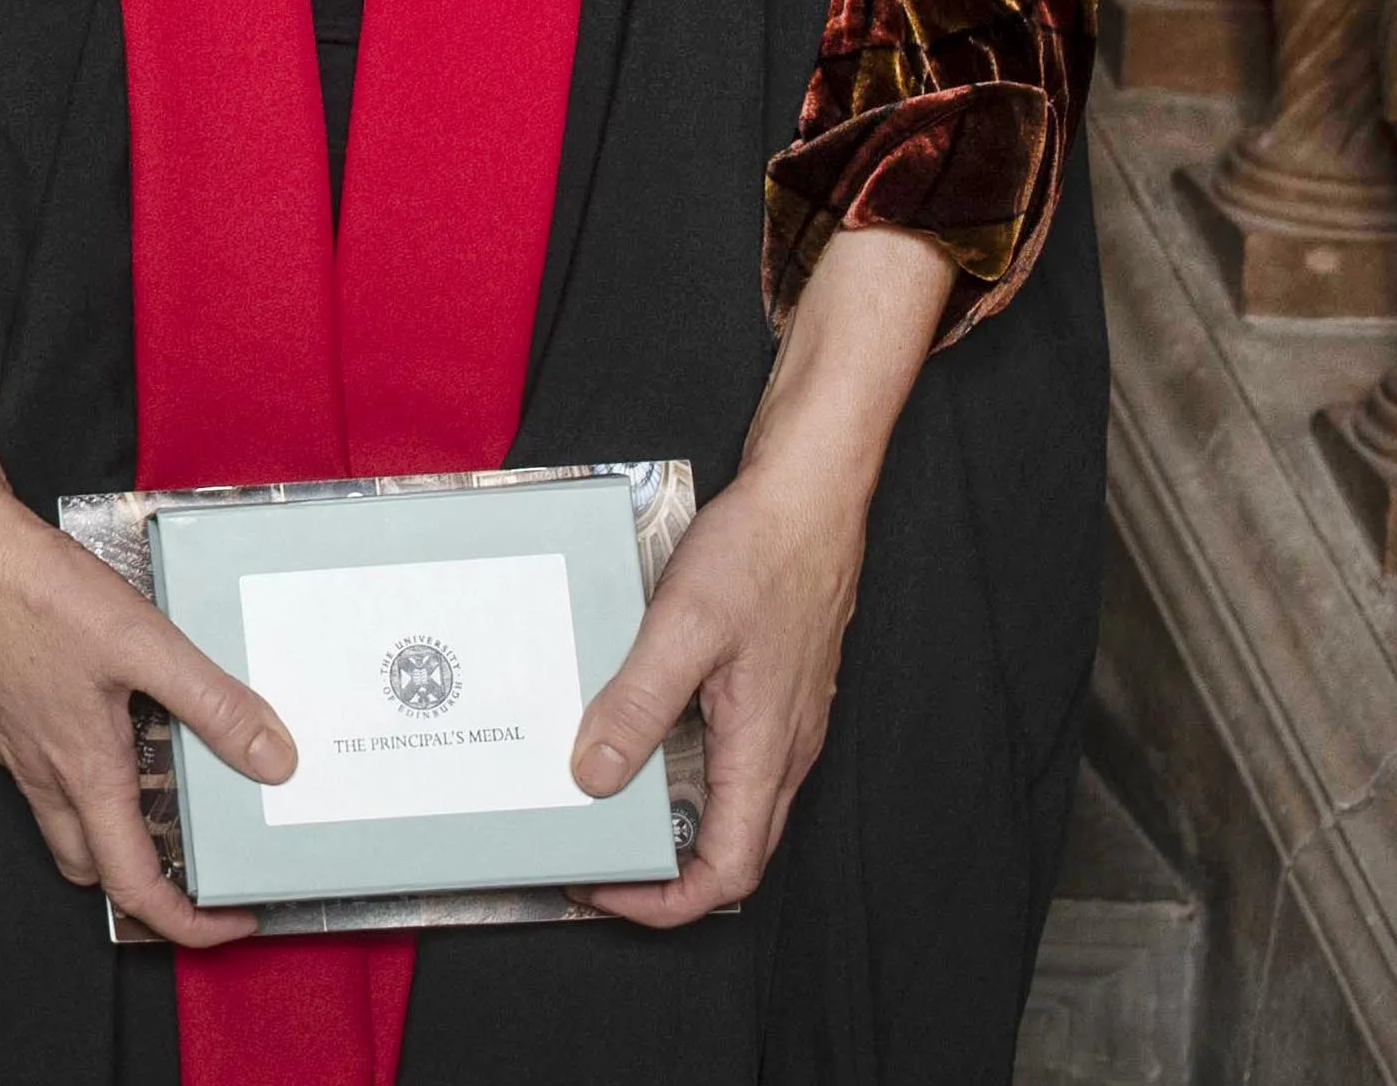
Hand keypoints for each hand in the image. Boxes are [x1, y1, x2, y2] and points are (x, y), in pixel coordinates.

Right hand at [0, 417, 289, 947]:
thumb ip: (212, 704)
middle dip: (140, 881)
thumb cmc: (32, 591)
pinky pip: (35, 763)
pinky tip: (102, 712)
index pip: (134, 886)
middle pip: (90, 865)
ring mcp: (8, 739)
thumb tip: (272, 758)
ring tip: (156, 778)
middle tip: (190, 862)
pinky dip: (75, 766)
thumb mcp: (143, 643)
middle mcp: (40, 769)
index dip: (187, 921)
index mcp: (83, 771)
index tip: (228, 916)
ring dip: (107, 821)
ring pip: (60, 814)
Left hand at [570, 226, 949, 924]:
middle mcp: (781, 753)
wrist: (811, 496)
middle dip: (657, 871)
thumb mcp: (682, 625)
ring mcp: (781, 725)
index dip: (663, 901)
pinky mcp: (770, 694)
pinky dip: (678, 770)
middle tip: (586, 853)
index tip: (601, 888)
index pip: (727, 873)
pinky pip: (727, 759)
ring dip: (667, 820)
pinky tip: (628, 733)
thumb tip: (592, 777)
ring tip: (593, 799)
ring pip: (728, 806)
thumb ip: (638, 704)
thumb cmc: (759, 554)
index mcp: (765, 752)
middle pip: (729, 853)